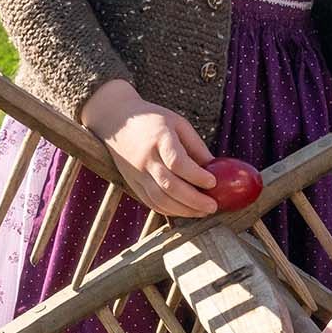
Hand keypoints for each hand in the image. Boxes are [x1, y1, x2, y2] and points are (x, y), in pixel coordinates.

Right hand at [80, 80, 219, 216]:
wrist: (115, 122)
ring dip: (184, 210)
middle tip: (213, 206)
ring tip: (203, 212)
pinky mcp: (132, 184)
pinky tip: (185, 211)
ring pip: (160, 199)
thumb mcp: (178, 123)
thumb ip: (196, 146)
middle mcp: (146, 159)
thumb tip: (216, 168)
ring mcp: (137, 174)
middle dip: (194, 200)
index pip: (177, 162)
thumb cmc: (152, 120)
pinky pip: (152, 203)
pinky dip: (170, 211)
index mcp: (159, 138)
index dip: (196, 175)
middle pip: (170, 186)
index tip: (213, 182)